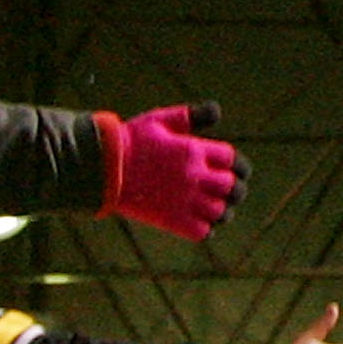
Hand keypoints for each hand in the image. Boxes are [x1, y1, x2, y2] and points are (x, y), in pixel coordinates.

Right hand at [96, 101, 249, 239]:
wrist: (103, 168)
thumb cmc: (131, 140)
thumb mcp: (161, 119)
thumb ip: (191, 115)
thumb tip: (217, 112)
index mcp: (193, 150)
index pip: (232, 159)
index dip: (239, 166)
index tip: (238, 171)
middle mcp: (193, 175)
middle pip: (231, 187)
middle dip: (236, 190)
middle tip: (232, 193)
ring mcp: (183, 200)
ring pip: (220, 212)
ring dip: (223, 211)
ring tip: (219, 209)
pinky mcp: (171, 220)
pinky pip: (201, 231)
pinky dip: (206, 229)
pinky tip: (201, 222)